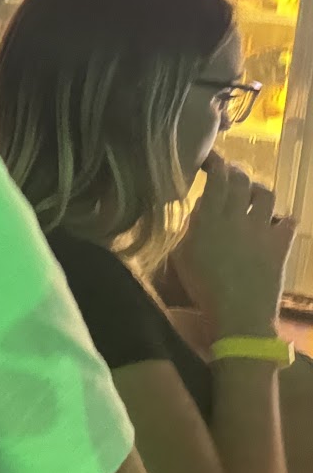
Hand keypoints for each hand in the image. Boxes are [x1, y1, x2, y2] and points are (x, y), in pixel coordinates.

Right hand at [174, 154, 294, 340]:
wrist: (239, 313)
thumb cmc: (202, 288)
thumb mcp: (183, 256)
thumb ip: (191, 228)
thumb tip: (201, 207)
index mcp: (210, 218)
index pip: (217, 178)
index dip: (216, 163)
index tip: (210, 159)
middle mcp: (238, 217)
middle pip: (242, 181)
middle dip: (236, 172)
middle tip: (230, 174)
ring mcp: (263, 230)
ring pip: (266, 195)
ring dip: (258, 190)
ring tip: (252, 196)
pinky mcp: (281, 245)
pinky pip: (289, 222)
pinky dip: (283, 219)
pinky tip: (277, 223)